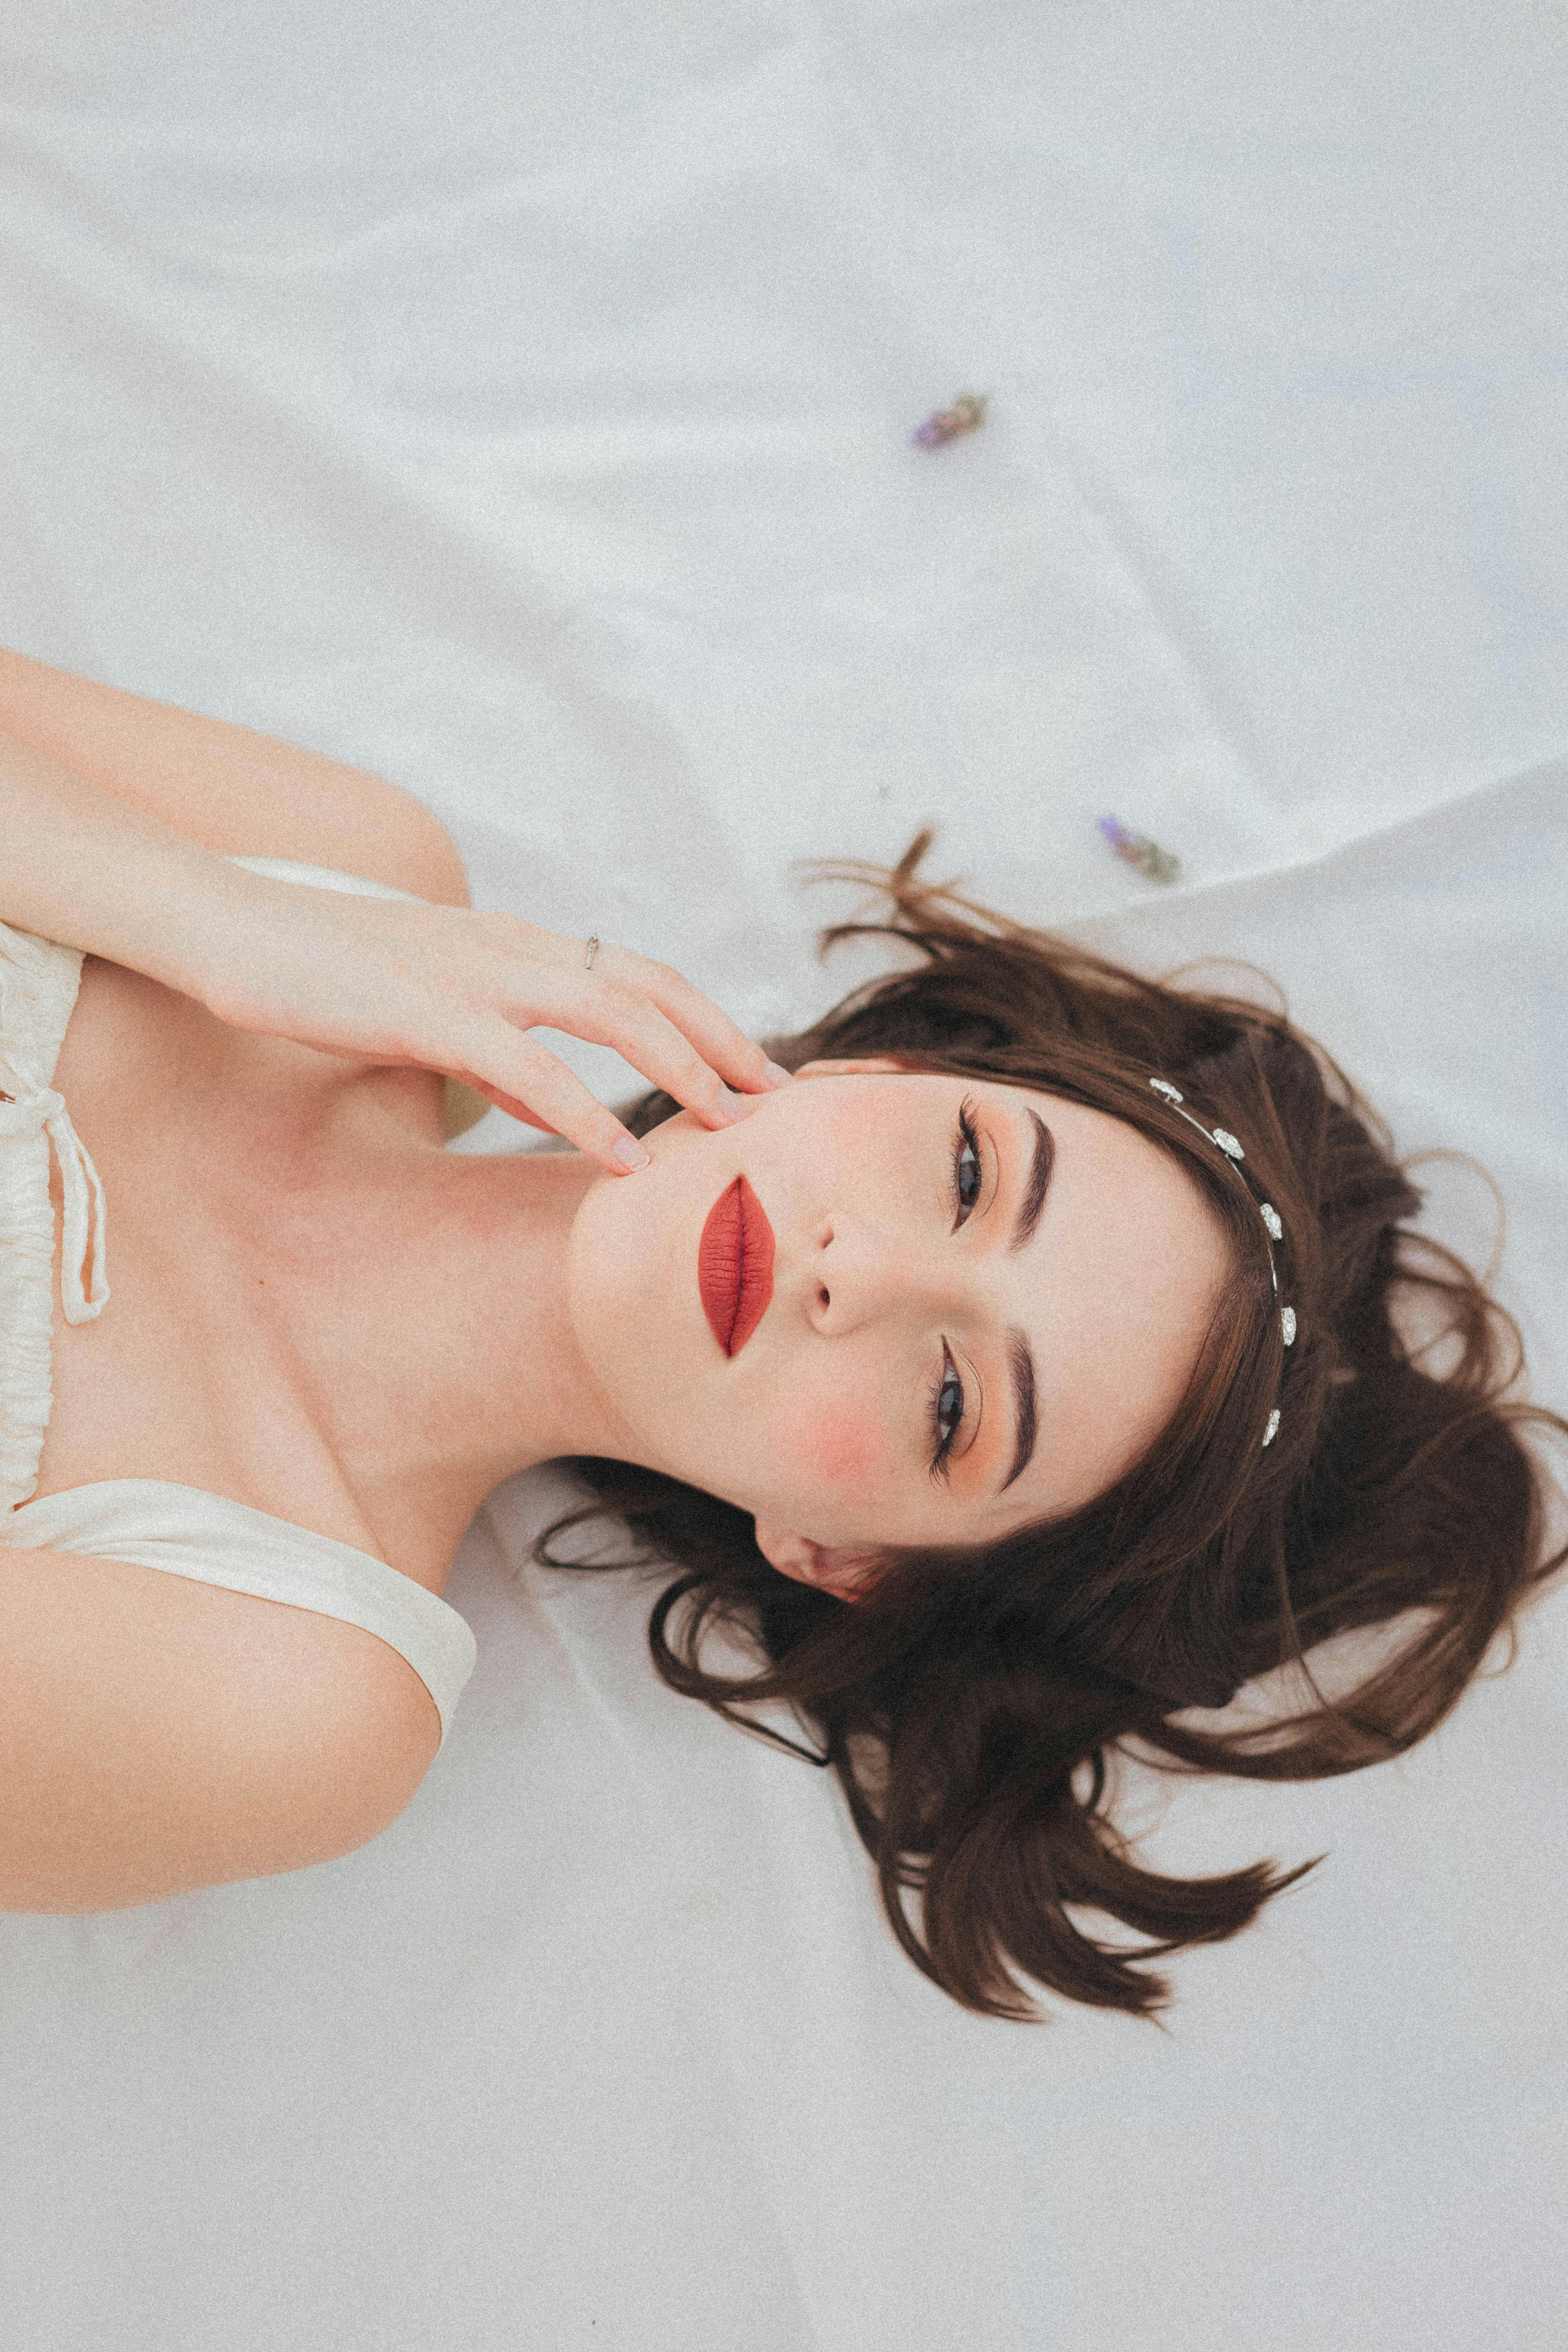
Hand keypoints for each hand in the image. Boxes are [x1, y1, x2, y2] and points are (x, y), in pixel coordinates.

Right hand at [192, 873, 791, 1173]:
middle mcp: (510, 948)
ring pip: (611, 1011)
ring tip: (731, 1123)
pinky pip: (529, 1066)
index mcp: (513, 946)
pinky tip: (627, 1159)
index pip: (637, 974)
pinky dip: (588, 1114)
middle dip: (724, 1039)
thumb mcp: (426, 1020)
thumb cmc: (320, 977)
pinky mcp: (428, 1012)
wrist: (227, 930)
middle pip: (650, 984)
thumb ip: (496, 1060)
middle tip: (780, 1097)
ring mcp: (473, 974)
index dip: (705, 1018)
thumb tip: (550, 1107)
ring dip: (681, 1068)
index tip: (755, 1070)